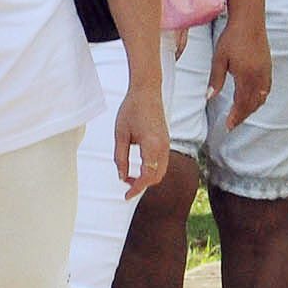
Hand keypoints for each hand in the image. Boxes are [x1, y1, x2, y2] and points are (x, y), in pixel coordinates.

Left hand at [112, 85, 169, 201]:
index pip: (147, 176)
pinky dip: (152, 169)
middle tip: (126, 184)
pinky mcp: (166, 140)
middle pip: (157, 176)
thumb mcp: (120, 134)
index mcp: (152, 145)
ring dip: (147, 177)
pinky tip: (138, 165)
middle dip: (142, 184)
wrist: (147, 91)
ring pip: (161, 170)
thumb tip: (122, 176)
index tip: (126, 196)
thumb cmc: (132, 109)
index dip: (137, 188)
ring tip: (130, 175)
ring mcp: (167, 143)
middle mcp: (163, 146)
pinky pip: (162, 161)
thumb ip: (120, 157)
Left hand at [212, 18, 272, 124]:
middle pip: (253, 103)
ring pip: (261, 97)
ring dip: (252, 108)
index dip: (235, 116)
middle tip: (232, 124)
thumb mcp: (219, 59)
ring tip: (241, 115)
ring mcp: (266, 71)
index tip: (228, 126)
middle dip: (243, 115)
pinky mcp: (268, 66)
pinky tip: (254, 100)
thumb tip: (208, 97)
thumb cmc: (232, 37)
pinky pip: (266, 89)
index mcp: (246, 75)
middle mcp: (259, 76)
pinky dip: (260, 98)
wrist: (249, 20)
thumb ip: (216, 79)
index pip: (242, 103)